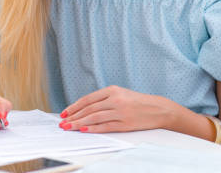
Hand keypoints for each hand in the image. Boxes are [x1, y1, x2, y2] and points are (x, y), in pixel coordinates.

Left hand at [59, 85, 176, 132]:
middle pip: (89, 108)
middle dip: (74, 116)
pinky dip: (93, 128)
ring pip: (94, 117)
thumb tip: (83, 109)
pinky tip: (84, 130)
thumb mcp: (120, 94)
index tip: (65, 113)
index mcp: (112, 90)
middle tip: (63, 122)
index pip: (88, 99)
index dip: (74, 106)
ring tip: (69, 127)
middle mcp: (115, 99)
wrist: (158, 108)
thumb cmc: (137, 101)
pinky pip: (105, 126)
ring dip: (79, 123)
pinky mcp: (125, 123)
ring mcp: (120, 112)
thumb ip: (103, 99)